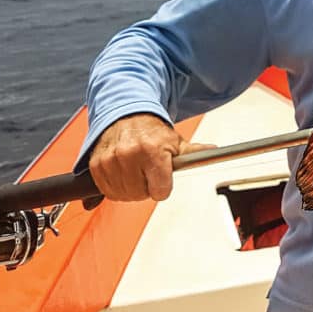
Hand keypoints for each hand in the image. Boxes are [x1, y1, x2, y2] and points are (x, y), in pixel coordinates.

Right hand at [88, 113, 211, 200]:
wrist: (124, 116)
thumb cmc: (151, 131)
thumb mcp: (175, 141)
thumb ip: (194, 152)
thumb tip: (215, 151)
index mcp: (152, 150)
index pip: (160, 191)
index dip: (163, 187)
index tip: (161, 180)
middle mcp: (129, 155)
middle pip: (141, 195)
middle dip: (147, 187)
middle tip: (148, 173)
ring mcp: (110, 161)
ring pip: (124, 195)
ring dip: (131, 189)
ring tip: (135, 172)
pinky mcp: (96, 165)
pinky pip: (108, 191)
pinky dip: (116, 187)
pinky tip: (122, 174)